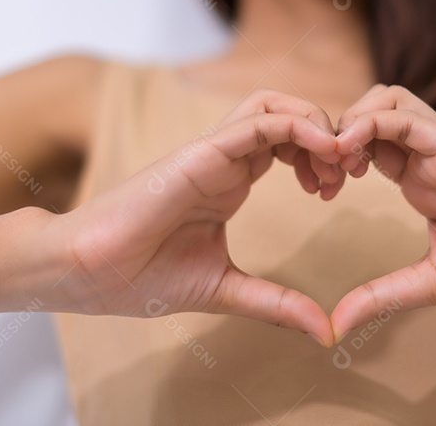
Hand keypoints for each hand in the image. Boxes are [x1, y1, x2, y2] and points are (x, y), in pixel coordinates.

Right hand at [46, 90, 344, 344]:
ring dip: (316, 123)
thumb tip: (325, 332)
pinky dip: (296, 126)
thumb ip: (277, 303)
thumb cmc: (141, 276)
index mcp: (231, 180)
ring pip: (274, 104)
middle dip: (327, 134)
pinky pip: (257, 121)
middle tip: (347, 173)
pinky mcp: (201, 153)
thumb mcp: (227, 288)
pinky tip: (324, 152)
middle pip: (288, 114)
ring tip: (337, 161)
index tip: (340, 190)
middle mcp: (225, 158)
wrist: (88, 272)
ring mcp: (213, 152)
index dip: (323, 157)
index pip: (287, 144)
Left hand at [329, 85, 435, 340]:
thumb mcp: (430, 283)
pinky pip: (408, 115)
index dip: (333, 158)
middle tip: (322, 173)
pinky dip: (371, 122)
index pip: (366, 146)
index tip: (317, 190)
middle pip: (370, 112)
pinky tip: (350, 151)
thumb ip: (382, 296)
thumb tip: (337, 325)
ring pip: (386, 99)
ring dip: (350, 120)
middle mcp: (429, 158)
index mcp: (421, 183)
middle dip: (334, 132)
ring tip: (336, 160)